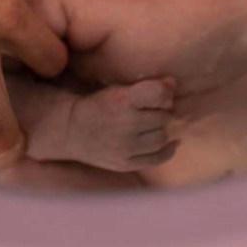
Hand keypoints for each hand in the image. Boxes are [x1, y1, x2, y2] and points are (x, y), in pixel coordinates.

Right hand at [63, 78, 178, 171]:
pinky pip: (158, 158)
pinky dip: (168, 150)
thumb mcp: (118, 90)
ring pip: (161, 137)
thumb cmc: (99, 105)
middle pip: (163, 117)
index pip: (158, 94)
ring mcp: (126, 147)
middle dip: (162, 112)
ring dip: (162, 129)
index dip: (166, 92)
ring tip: (152, 125)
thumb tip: (173, 82)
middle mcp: (125, 124)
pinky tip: (171, 142)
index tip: (162, 93)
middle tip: (153, 110)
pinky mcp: (126, 163)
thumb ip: (146, 86)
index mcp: (122, 101)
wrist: (73, 131)